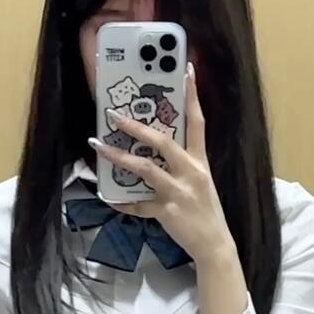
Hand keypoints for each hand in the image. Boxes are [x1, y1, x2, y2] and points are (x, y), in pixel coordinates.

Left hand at [90, 63, 235, 262]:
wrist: (214, 244)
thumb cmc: (205, 210)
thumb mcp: (200, 182)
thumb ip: (181, 164)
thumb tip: (155, 149)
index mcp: (200, 161)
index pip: (198, 121)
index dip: (192, 95)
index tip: (186, 69)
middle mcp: (191, 172)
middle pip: (163, 142)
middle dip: (136, 126)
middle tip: (113, 114)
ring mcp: (178, 192)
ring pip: (145, 168)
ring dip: (118, 156)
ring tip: (98, 146)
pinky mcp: (167, 212)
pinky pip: (138, 205)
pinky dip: (122, 202)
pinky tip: (108, 198)